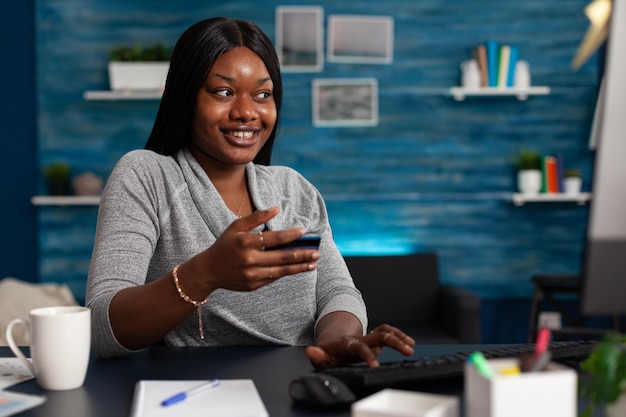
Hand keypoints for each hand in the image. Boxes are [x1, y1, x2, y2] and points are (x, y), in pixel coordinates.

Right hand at [195, 206, 319, 291]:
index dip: (292, 235)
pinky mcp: (253, 285)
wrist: (208, 270)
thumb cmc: (225, 245)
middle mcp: (249, 259)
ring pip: (281, 271)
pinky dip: (286, 273)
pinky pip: (273, 278)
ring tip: (313, 263)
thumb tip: (276, 208)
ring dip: (300, 267)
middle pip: (282, 257)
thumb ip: (257, 217)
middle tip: (316, 252)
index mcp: (246, 242)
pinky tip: (298, 269)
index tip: (304, 232)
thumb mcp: (236, 227)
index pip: (275, 238)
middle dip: (302, 254)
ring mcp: (251, 274)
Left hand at [305, 324, 414, 368]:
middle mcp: (361, 338)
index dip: (368, 356)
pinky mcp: (373, 339)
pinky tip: (408, 344)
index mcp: (348, 344)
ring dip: (399, 337)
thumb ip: (316, 355)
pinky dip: (399, 337)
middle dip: (394, 342)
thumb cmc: (327, 352)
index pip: (360, 348)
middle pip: (379, 335)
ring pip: (385, 332)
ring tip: (411, 347)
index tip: (376, 367)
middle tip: (407, 351)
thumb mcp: (320, 356)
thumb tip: (311, 351)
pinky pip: (387, 334)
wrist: (331, 341)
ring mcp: (368, 337)